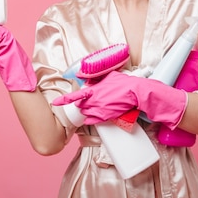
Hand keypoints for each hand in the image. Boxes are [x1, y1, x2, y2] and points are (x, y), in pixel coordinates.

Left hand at [52, 71, 187, 128]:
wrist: (140, 93)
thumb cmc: (128, 85)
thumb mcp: (112, 77)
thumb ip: (101, 80)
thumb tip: (92, 80)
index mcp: (97, 87)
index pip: (78, 94)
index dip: (66, 99)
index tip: (57, 102)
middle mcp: (97, 97)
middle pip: (83, 105)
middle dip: (82, 106)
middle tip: (87, 105)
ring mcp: (101, 107)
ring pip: (89, 113)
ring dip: (89, 113)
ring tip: (96, 110)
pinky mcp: (107, 114)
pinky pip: (95, 119)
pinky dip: (93, 119)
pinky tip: (95, 118)